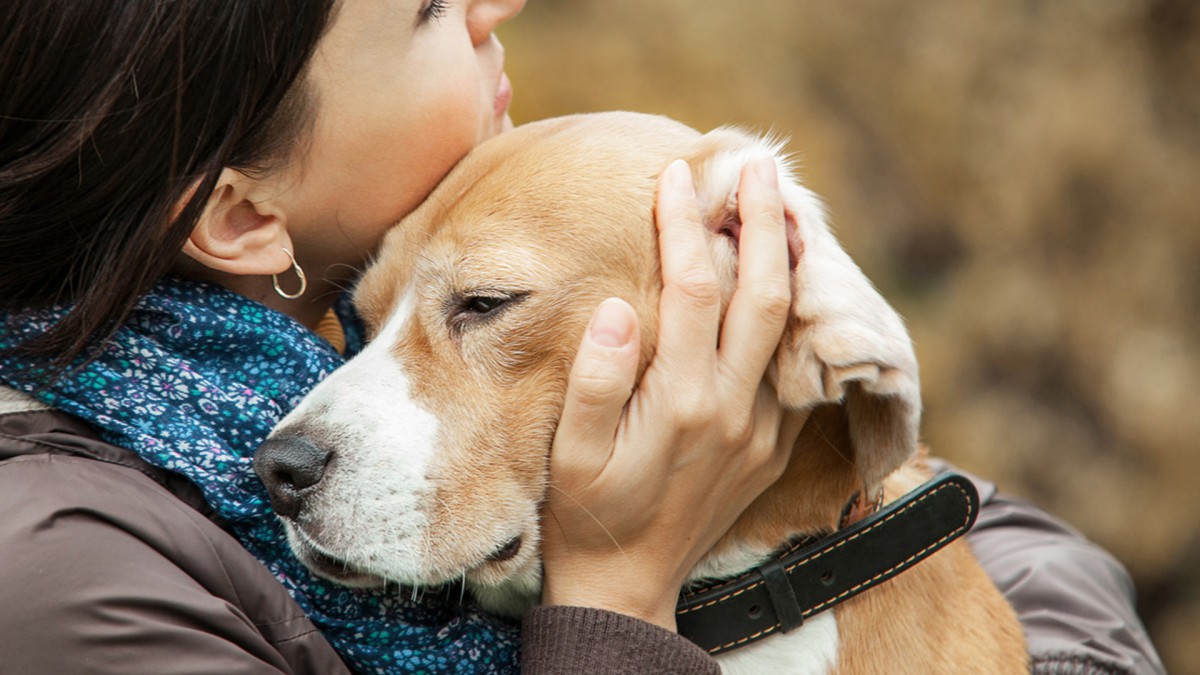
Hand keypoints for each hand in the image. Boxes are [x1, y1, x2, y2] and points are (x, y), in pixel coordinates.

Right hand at [539, 157, 802, 630]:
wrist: (630, 584)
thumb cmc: (587, 514)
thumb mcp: (571, 454)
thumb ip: (595, 380)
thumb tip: (617, 307)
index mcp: (681, 402)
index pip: (693, 289)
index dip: (685, 225)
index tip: (676, 176)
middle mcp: (733, 409)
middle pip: (763, 294)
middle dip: (762, 222)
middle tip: (758, 164)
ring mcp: (762, 429)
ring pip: (789, 327)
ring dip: (790, 260)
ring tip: (786, 206)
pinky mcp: (774, 446)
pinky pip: (794, 367)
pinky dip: (793, 314)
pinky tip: (784, 282)